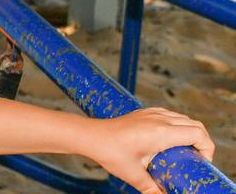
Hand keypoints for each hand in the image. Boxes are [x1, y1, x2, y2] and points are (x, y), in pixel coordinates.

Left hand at [87, 108, 213, 193]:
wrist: (91, 136)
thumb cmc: (110, 153)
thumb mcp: (135, 176)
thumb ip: (153, 189)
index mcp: (161, 133)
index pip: (197, 133)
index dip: (207, 147)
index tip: (201, 161)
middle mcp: (159, 119)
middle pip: (195, 124)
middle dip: (202, 141)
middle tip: (196, 158)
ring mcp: (151, 114)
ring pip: (183, 118)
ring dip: (190, 132)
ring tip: (185, 150)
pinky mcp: (144, 113)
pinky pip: (170, 114)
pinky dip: (177, 125)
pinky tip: (170, 139)